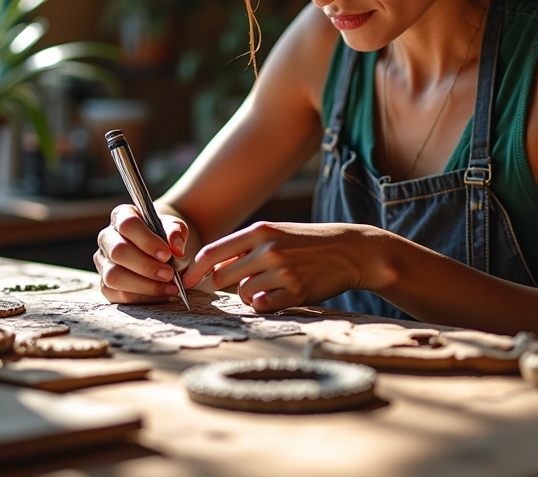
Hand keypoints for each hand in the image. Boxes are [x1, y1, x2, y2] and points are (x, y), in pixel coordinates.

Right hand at [94, 203, 201, 303]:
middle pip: (118, 252)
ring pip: (113, 276)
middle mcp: (107, 238)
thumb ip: (176, 232)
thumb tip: (176, 249)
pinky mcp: (105, 285)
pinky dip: (142, 298)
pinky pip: (117, 295)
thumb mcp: (174, 227)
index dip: (147, 241)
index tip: (167, 254)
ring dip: (144, 285)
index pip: (127, 225)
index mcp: (121, 216)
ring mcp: (103, 262)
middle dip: (146, 266)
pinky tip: (161, 294)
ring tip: (169, 287)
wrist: (159, 251)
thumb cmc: (164, 235)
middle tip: (169, 274)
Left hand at [182, 221, 376, 312]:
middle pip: (221, 277)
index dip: (194, 270)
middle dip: (224, 285)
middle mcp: (267, 249)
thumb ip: (246, 247)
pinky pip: (262, 306)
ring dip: (249, 295)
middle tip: (241, 284)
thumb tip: (212, 267)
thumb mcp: (277, 234)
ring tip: (270, 286)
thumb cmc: (309, 242)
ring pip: (242, 294)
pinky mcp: (295, 292)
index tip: (186, 281)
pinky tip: (279, 295)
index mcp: (260, 231)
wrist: (350, 250)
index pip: (212, 252)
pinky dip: (265, 305)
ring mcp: (281, 271)